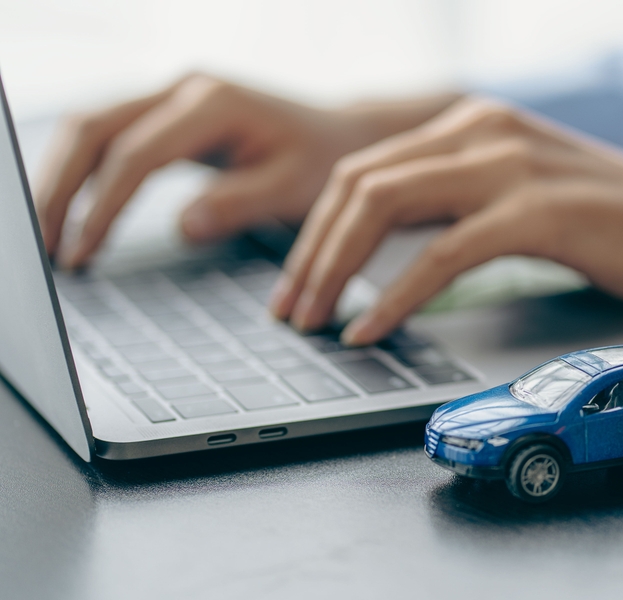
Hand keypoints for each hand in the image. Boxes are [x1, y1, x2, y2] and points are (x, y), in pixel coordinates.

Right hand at [34, 74, 456, 266]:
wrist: (342, 134)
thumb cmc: (324, 161)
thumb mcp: (295, 187)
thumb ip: (241, 203)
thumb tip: (183, 226)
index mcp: (213, 104)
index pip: (134, 154)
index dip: (102, 207)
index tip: (83, 253)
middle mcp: (184, 89)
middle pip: (91, 128)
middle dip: (59, 189)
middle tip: (46, 249)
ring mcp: (173, 97)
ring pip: (90, 127)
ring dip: (62, 179)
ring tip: (51, 238)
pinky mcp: (169, 114)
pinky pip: (110, 137)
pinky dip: (85, 173)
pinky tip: (77, 214)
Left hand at [269, 96, 622, 344]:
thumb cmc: (613, 219)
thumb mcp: (518, 190)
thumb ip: (457, 199)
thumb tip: (390, 244)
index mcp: (470, 125)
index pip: (363, 168)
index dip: (317, 228)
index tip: (298, 280)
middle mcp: (480, 131)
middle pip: (357, 183)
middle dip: (309, 252)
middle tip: (288, 308)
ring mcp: (506, 166)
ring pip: (384, 207)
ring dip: (335, 270)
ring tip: (313, 320)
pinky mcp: (534, 211)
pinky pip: (440, 254)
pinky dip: (394, 297)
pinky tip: (371, 329)